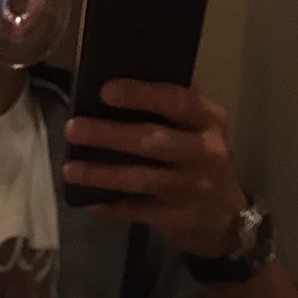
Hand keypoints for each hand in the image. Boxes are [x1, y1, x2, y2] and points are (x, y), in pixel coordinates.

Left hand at [63, 79, 247, 257]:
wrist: (228, 220)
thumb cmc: (204, 163)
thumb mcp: (202, 129)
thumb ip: (176, 106)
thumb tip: (130, 77)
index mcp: (208, 121)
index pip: (176, 101)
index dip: (140, 95)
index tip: (105, 91)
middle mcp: (203, 152)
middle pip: (151, 140)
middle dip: (109, 134)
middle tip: (73, 129)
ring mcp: (190, 188)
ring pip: (140, 178)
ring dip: (102, 174)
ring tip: (70, 169)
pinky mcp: (177, 218)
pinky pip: (137, 211)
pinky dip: (111, 206)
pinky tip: (88, 201)